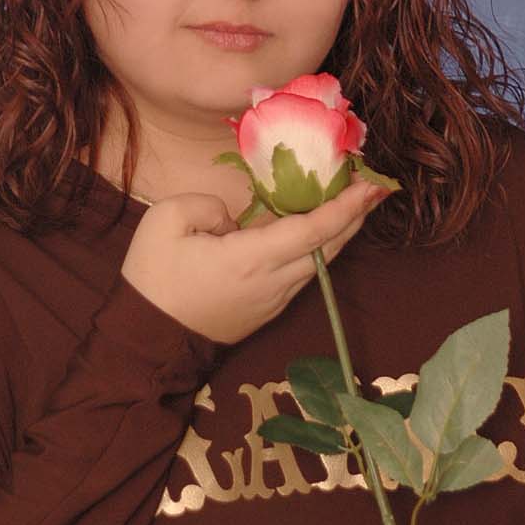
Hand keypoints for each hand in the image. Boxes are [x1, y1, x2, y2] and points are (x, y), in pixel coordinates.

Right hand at [121, 176, 389, 344]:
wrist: (148, 340)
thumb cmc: (152, 278)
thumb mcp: (165, 221)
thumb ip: (207, 204)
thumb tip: (235, 217)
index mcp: (251, 259)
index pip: (313, 231)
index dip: (346, 207)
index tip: (371, 185)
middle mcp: (273, 282)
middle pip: (329, 248)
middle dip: (356, 216)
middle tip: (376, 186)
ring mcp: (274, 300)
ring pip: (319, 263)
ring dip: (340, 234)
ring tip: (353, 203)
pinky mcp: (268, 309)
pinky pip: (303, 275)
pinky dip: (319, 250)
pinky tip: (319, 231)